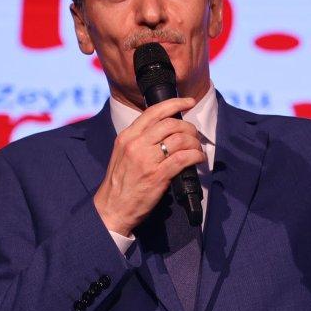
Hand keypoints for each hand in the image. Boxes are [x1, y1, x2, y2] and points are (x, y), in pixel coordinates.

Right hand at [93, 97, 204, 236]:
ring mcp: (147, 160)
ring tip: (197, 150)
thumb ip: (139, 140)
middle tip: (194, 136)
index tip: (188, 102)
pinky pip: (183, 158)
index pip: (154, 111)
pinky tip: (198, 159)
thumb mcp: (122, 153)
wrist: (112, 208)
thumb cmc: (120, 183)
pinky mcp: (157, 176)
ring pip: (180, 139)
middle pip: (171, 124)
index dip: (175, 103)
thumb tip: (164, 130)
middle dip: (189, 128)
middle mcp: (136, 144)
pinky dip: (196, 156)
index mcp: (127, 136)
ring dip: (194, 143)